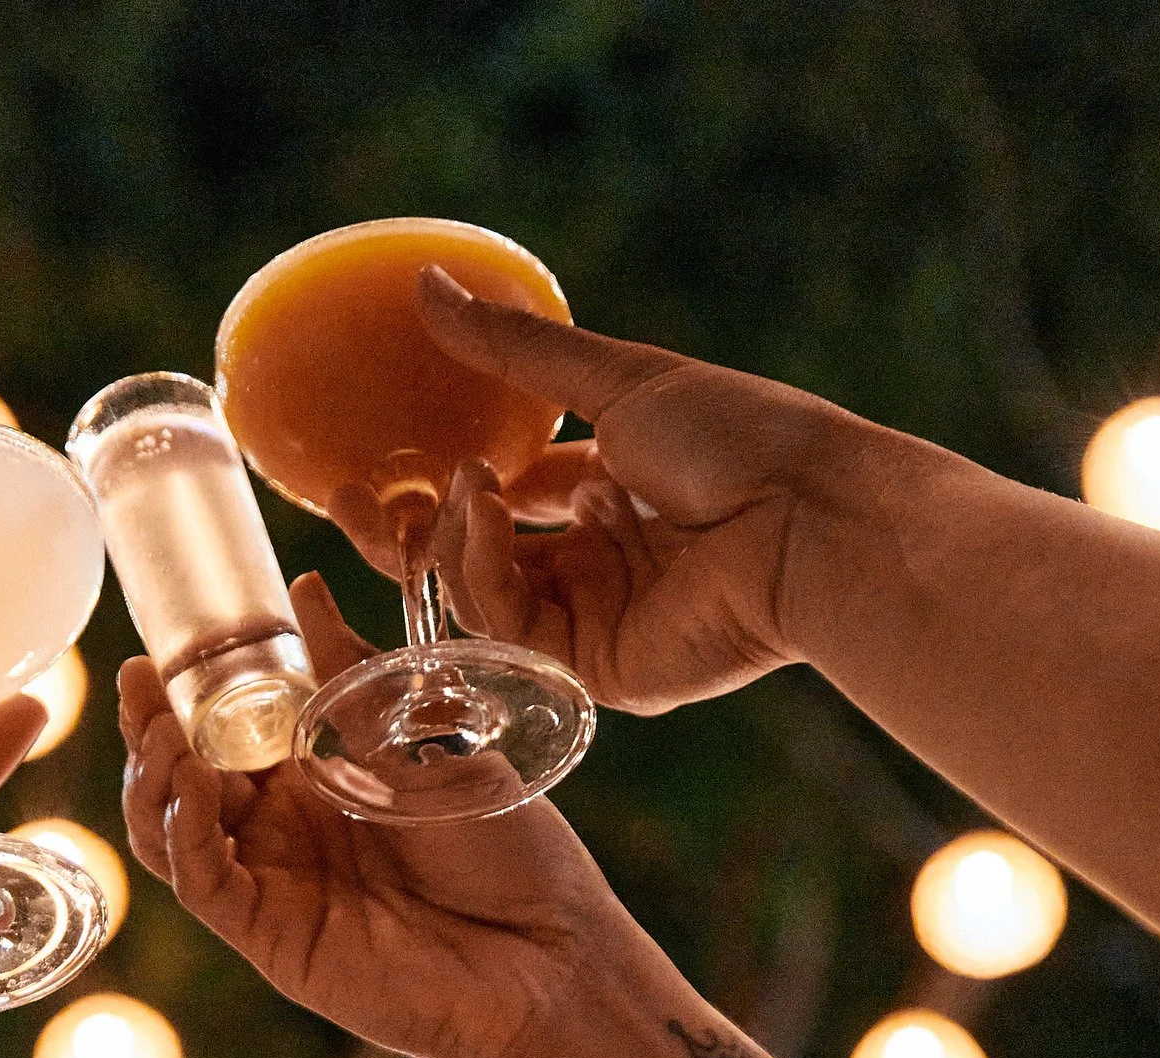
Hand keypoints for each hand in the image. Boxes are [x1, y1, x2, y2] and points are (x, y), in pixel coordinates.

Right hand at [117, 574, 638, 1057]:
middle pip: (184, 778)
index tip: (166, 642)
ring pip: (174, 832)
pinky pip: (205, 883)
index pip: (227, 729)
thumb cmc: (508, 851)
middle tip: (140, 679)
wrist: (552, 952)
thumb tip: (303, 591)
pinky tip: (191, 785)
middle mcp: (286, 832)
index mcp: (320, 779)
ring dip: (155, 779)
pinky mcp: (274, 938)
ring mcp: (276, 885)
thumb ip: (350, 684)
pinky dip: (185, 833)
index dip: (189, 690)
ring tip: (159, 728)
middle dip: (153, 727)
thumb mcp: (425, 747)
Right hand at [343, 265, 907, 714]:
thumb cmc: (739, 437)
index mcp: (610, 492)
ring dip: (448, 539)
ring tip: (463, 486)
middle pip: (475, 560)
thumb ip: (514, 349)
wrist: (808, 518)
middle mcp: (599, 562)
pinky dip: (479, 573)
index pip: (506, 496)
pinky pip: (505, 633)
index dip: (442, 481)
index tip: (380, 458)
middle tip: (350, 500)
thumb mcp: (617, 378)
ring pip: (476, 598)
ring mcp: (596, 621)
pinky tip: (483, 517)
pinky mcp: (597, 673)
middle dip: (406, 533)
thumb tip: (426, 282)